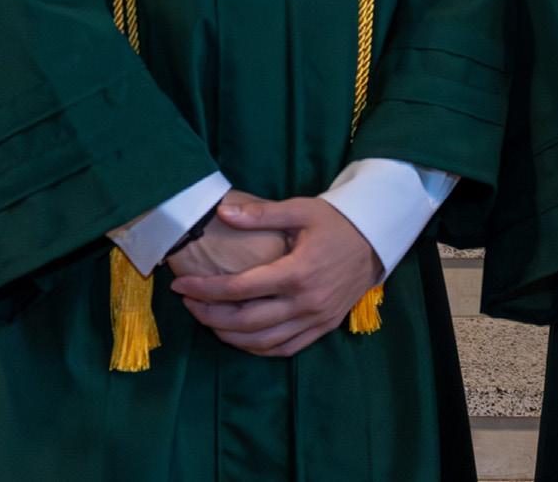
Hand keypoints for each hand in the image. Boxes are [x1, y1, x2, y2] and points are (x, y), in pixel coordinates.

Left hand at [170, 196, 381, 357]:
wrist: (376, 239)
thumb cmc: (337, 221)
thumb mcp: (301, 209)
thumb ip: (261, 213)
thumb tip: (222, 211)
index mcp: (297, 272)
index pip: (240, 289)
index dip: (206, 290)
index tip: (181, 285)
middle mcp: (305, 302)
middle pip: (246, 321)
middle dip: (210, 314)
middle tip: (187, 304)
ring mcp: (315, 319)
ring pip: (262, 341)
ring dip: (229, 335)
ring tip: (208, 320)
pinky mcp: (323, 327)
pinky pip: (285, 349)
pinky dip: (258, 349)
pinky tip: (241, 338)